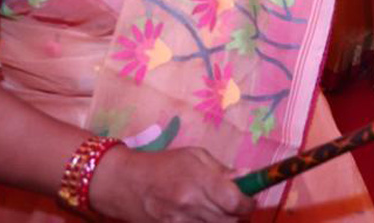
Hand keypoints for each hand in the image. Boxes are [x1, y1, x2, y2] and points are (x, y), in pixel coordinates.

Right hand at [90, 146, 255, 222]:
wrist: (125, 183)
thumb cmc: (162, 165)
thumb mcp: (194, 156)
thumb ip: (221, 170)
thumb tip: (247, 177)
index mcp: (198, 182)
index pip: (235, 202)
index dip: (248, 204)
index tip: (249, 200)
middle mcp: (191, 206)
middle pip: (230, 221)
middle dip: (239, 215)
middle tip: (237, 208)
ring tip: (220, 212)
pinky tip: (204, 219)